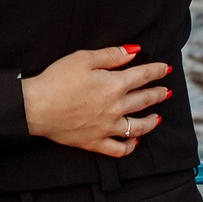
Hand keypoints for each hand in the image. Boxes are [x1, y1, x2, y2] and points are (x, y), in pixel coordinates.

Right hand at [21, 45, 172, 157]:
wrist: (36, 107)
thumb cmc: (56, 79)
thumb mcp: (83, 58)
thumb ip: (111, 55)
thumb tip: (133, 52)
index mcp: (114, 84)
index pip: (143, 76)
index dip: (156, 71)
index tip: (165, 69)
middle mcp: (116, 107)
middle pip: (145, 100)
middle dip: (158, 94)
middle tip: (166, 91)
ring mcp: (107, 127)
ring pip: (138, 127)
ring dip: (152, 121)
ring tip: (158, 117)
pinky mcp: (95, 142)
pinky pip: (119, 149)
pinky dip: (130, 146)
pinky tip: (135, 140)